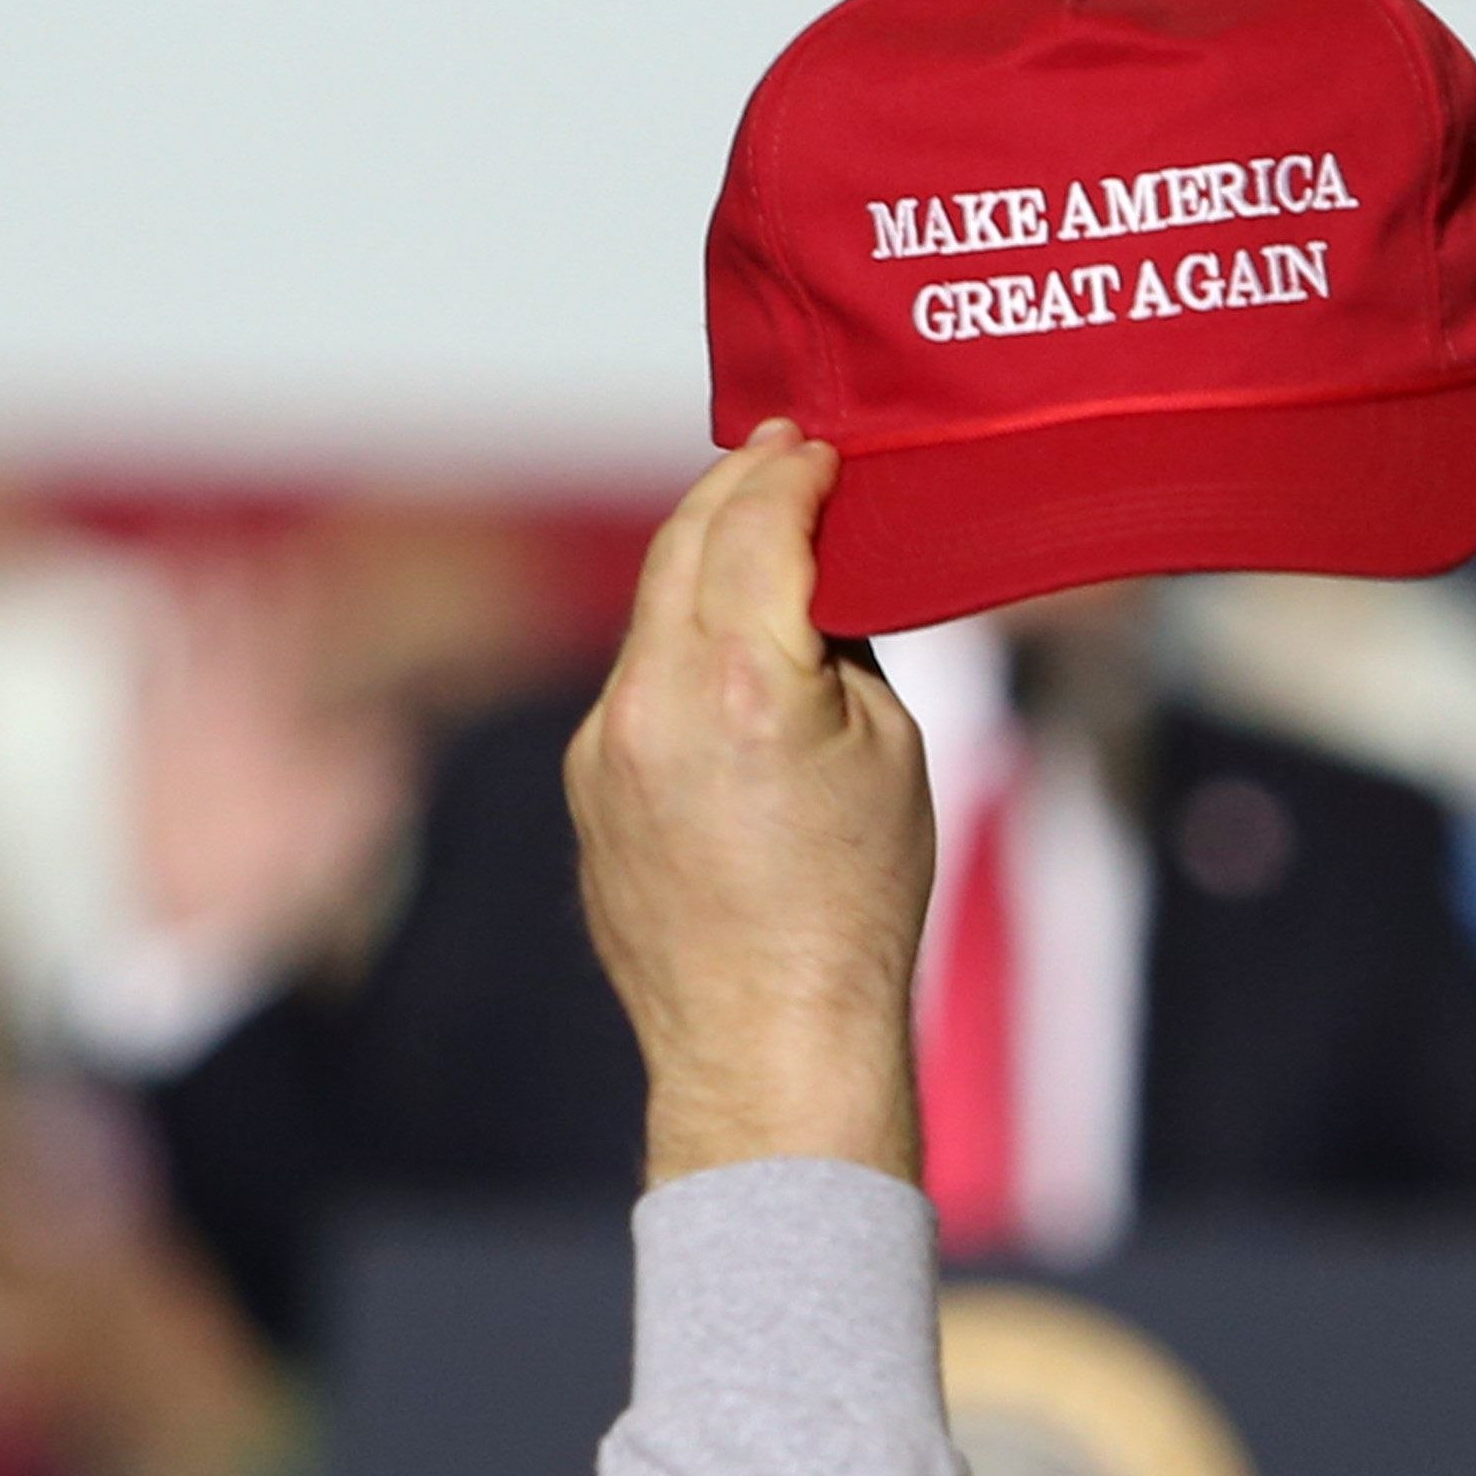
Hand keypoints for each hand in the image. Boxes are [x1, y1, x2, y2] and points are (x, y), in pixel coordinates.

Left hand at [563, 421, 933, 1187]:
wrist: (768, 1034)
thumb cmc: (855, 903)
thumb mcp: (889, 745)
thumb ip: (839, 641)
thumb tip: (815, 575)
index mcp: (740, 683)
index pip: (754, 526)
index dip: (789, 470)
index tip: (814, 442)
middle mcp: (652, 701)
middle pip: (683, 547)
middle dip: (733, 490)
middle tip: (778, 452)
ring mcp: (604, 744)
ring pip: (653, 616)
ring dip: (703, 565)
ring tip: (757, 535)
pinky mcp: (586, 783)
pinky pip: (638, 687)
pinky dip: (680, 649)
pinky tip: (725, 651)